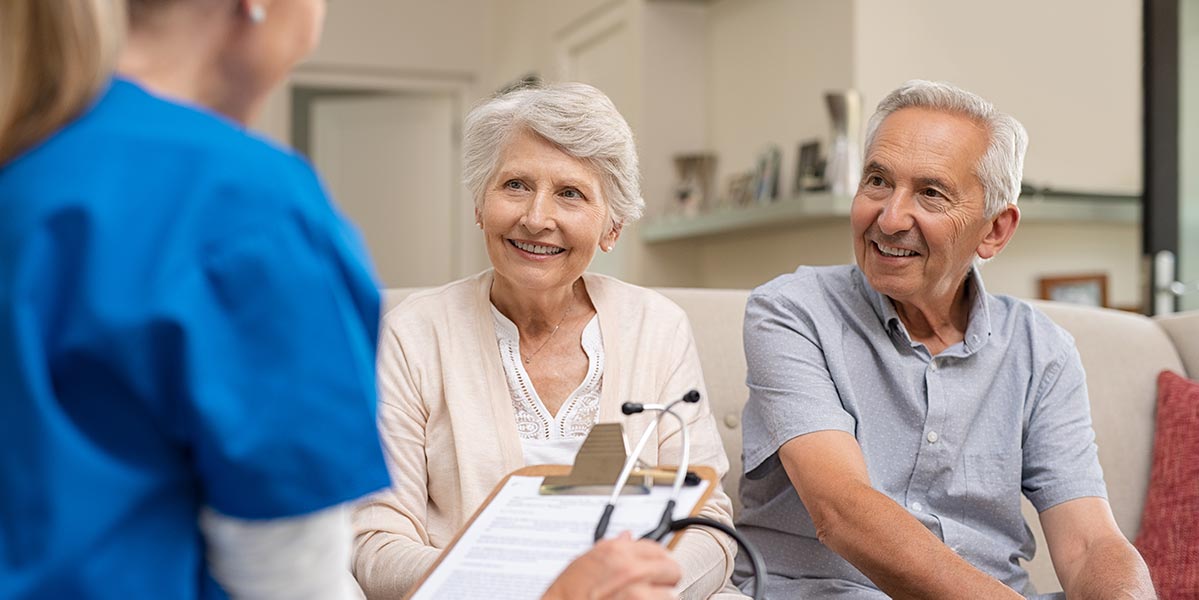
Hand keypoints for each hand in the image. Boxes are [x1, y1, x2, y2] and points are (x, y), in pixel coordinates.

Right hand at [542, 532, 680, 599]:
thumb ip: (611, 548)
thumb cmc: (566, 595)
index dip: (657, 562)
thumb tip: (627, 536)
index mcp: (616, 552)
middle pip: (671, 569)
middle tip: (653, 589)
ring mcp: (638, 592)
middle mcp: (630, 569)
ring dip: (662, 598)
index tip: (655, 571)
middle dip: (664, 580)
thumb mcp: (584, 563)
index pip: (657, 549)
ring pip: (671, 594)